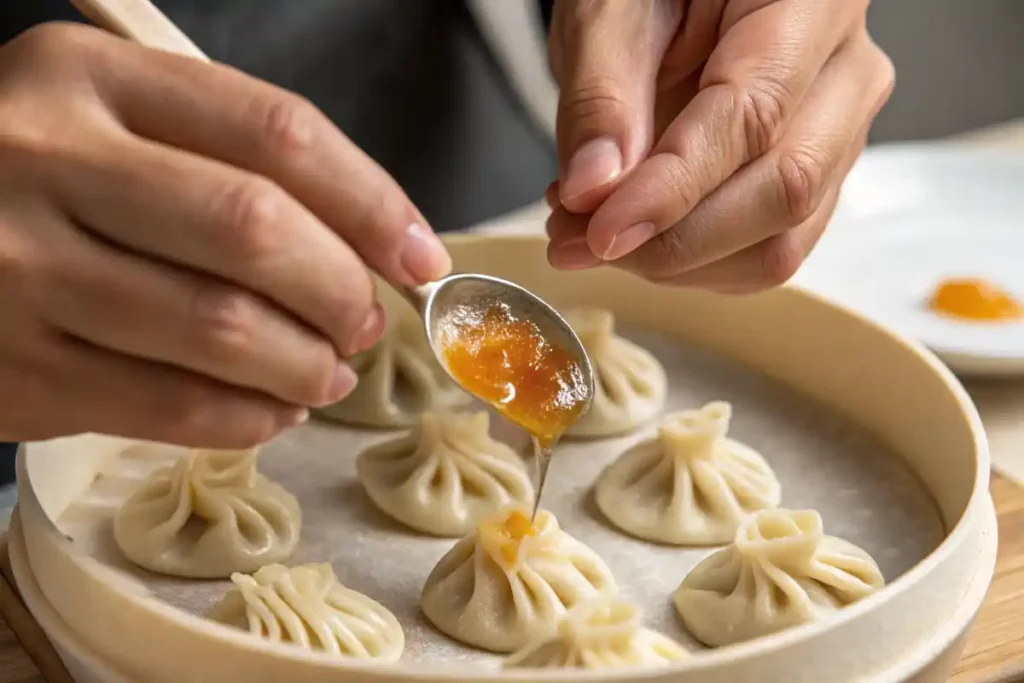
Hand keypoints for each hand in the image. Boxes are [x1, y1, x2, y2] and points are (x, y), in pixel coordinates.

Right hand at [0, 24, 450, 446]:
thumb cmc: (34, 177)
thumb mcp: (109, 122)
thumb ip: (226, 159)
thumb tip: (370, 244)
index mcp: (90, 79)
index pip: (278, 134)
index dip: (372, 204)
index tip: (418, 256)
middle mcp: (47, 161)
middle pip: (256, 231)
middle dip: (342, 291)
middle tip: (367, 322)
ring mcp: (21, 270)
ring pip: (222, 329)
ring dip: (307, 365)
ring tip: (328, 371)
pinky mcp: (17, 369)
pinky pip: (169, 406)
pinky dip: (249, 417)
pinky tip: (273, 409)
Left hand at [546, 0, 893, 292]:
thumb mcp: (607, 10)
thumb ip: (601, 95)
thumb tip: (593, 191)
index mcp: (808, 0)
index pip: (752, 118)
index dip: (672, 191)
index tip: (602, 232)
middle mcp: (846, 71)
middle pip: (783, 192)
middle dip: (671, 240)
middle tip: (574, 238)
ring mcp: (838, 132)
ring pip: (779, 242)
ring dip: (675, 262)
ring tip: (588, 231)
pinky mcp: (811, 179)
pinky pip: (764, 250)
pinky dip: (689, 262)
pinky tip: (632, 231)